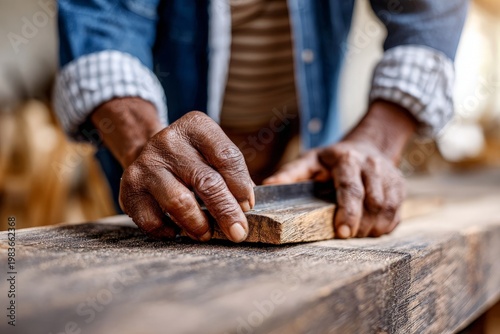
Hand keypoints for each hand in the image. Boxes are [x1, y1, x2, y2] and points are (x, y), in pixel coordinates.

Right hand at [118, 111, 254, 242]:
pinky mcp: (129, 186)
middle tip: (237, 232)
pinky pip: (153, 219)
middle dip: (226, 211)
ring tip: (207, 234)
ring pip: (179, 202)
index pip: (226, 157)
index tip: (248, 206)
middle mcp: (168, 141)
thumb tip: (245, 208)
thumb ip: (233, 175)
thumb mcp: (213, 153)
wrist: (147, 153)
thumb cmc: (192, 159)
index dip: (240, 186)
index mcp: (196, 127)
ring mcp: (146, 163)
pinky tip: (178, 230)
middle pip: (206, 181)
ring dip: (198, 224)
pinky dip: (169, 230)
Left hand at [264, 100, 417, 238]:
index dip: (349, 212)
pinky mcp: (400, 186)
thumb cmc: (331, 159)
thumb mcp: (309, 160)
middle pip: (373, 201)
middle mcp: (372, 165)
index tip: (341, 232)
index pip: (351, 188)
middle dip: (361, 225)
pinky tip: (372, 230)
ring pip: (388, 208)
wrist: (367, 145)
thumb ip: (290, 174)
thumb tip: (267, 187)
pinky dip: (386, 226)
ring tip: (358, 236)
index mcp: (347, 159)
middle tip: (347, 238)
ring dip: (374, 228)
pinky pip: (397, 212)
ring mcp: (390, 175)